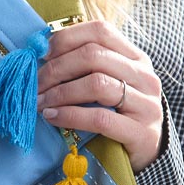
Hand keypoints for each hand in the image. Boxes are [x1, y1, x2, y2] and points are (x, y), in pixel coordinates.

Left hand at [36, 20, 163, 172]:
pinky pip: (99, 118)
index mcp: (135, 58)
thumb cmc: (119, 114)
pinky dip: (70, 116)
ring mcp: (146, 104)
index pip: (100, 31)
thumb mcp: (109, 84)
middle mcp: (144, 76)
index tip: (42, 53)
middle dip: (56, 68)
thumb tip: (42, 53)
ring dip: (60, 92)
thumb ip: (86, 67)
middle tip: (35, 84)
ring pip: (97, 84)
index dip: (66, 38)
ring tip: (40, 102)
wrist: (148, 153)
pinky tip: (52, 117)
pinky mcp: (141, 133)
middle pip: (93, 55)